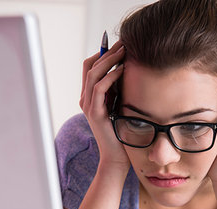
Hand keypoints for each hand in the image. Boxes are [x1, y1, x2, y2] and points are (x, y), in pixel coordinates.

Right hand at [80, 41, 130, 169]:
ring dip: (109, 59)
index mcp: (90, 97)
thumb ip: (120, 91)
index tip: (121, 45)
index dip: (103, 53)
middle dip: (106, 51)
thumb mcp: (121, 106)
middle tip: (124, 42)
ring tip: (124, 51)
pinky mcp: (95, 113)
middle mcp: (86, 99)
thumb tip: (130, 70)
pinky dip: (110, 76)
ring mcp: (88, 106)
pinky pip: (99, 88)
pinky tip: (123, 70)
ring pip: (93, 73)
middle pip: (89, 65)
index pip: (91, 67)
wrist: (117, 158)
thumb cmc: (122, 134)